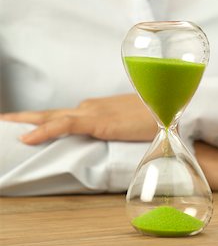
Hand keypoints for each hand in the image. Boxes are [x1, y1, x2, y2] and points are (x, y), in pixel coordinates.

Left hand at [0, 94, 155, 144]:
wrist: (173, 107)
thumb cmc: (154, 116)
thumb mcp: (130, 124)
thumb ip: (115, 129)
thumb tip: (110, 136)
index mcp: (95, 110)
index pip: (63, 115)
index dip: (42, 120)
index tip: (25, 125)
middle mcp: (90, 108)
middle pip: (52, 113)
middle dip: (26, 117)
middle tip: (4, 119)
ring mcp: (93, 113)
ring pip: (53, 117)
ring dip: (28, 122)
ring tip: (6, 126)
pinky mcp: (99, 122)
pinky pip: (65, 125)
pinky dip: (45, 130)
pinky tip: (27, 138)